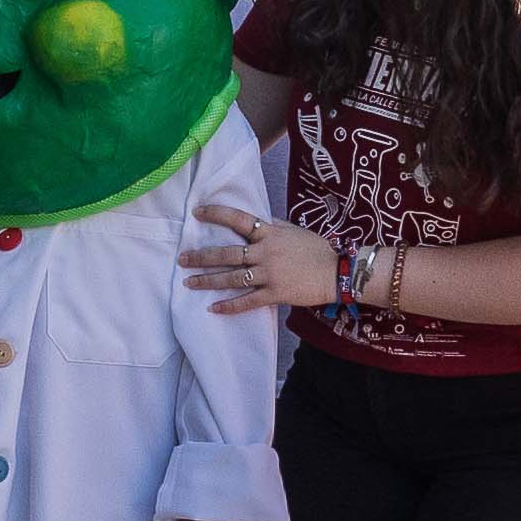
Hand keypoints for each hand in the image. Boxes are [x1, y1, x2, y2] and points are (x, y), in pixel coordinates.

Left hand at [182, 197, 336, 312]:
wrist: (337, 272)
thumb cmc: (317, 250)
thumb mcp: (294, 230)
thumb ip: (273, 225)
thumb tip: (255, 219)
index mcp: (270, 233)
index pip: (238, 220)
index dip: (216, 214)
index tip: (197, 213)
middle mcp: (266, 252)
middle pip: (227, 254)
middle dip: (201, 257)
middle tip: (182, 259)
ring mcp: (270, 274)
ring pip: (232, 278)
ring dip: (208, 281)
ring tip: (189, 282)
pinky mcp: (275, 293)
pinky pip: (248, 301)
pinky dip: (230, 306)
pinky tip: (213, 308)